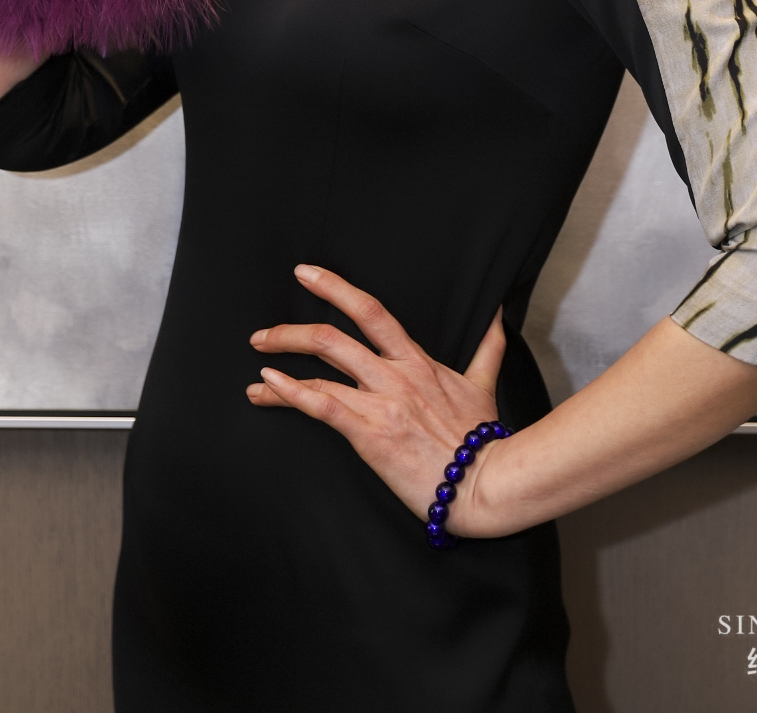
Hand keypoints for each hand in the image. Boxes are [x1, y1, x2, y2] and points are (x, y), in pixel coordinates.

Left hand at [247, 264, 507, 537]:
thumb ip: (487, 346)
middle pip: (334, 336)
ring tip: (257, 371)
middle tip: (263, 334)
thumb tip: (498, 312)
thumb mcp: (483, 384)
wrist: (487, 483)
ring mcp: (382, 402)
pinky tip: (268, 387)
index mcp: (416, 360)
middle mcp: (395, 374)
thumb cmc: (483, 439)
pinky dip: (291, 394)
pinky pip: (323, 407)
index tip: (306, 274)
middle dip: (291, 331)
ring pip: (322, 369)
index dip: (334, 287)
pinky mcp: (372, 434)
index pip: (370, 310)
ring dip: (282, 365)